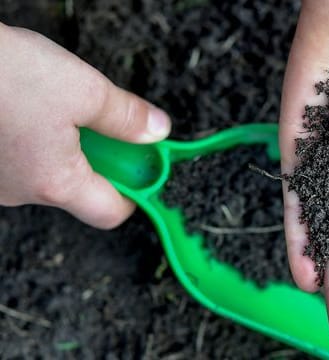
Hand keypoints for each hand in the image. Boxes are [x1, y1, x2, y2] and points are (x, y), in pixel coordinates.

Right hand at [0, 24, 170, 228]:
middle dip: (103, 160)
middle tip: (108, 126)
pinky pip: (25, 161)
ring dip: (70, 147)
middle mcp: (22, 192)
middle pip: (82, 190)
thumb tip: (155, 129)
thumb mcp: (82, 89)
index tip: (146, 168)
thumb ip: (124, 115)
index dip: (136, 193)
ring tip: (65, 109)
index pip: (110, 212)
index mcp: (55, 183)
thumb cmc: (1, 74)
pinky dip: (41, 141)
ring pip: (51, 173)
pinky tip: (35, 110)